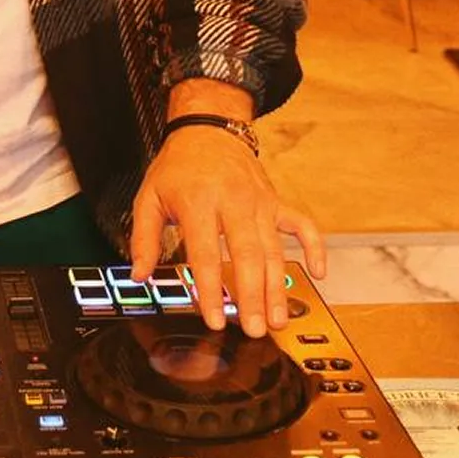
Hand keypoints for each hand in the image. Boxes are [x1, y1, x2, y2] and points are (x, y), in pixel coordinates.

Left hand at [129, 126, 325, 339]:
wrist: (207, 128)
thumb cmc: (177, 167)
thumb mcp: (149, 196)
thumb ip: (143, 238)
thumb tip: (139, 275)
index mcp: (198, 203)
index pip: (205, 254)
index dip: (210, 290)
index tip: (214, 320)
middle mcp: (233, 202)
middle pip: (247, 255)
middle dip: (252, 296)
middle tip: (255, 329)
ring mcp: (259, 202)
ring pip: (273, 249)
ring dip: (277, 287)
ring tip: (277, 319)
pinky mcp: (275, 201)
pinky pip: (302, 225)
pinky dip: (314, 247)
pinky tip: (319, 273)